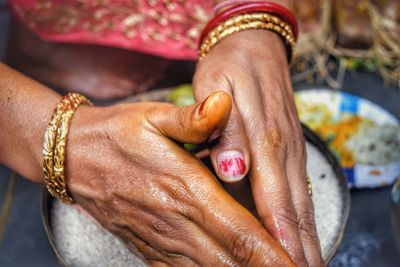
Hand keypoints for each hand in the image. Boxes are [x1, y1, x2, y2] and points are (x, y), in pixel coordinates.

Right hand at [65, 92, 293, 265]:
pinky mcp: (149, 248)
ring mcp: (161, 240)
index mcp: (185, 188)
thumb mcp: (154, 116)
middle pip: (230, 261)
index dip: (272, 253)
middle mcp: (176, 222)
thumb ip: (193, 118)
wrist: (75, 158)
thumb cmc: (119, 134)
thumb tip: (224, 103)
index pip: (238, 230)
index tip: (298, 264)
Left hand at [193, 31, 323, 265]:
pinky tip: (299, 236)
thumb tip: (234, 170)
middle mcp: (283, 150)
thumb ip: (226, 130)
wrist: (253, 47)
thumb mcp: (217, 86)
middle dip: (299, 248)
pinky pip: (298, 191)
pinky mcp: (290, 149)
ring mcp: (290, 151)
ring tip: (305, 266)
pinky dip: (301, 220)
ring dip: (306, 239)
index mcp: (263, 137)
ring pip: (302, 203)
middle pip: (295, 209)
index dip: (279, 237)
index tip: (281, 265)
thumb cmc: (230, 69)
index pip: (273, 198)